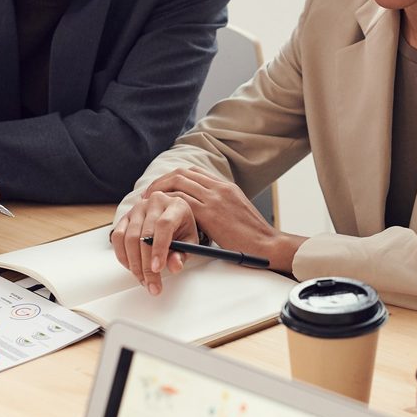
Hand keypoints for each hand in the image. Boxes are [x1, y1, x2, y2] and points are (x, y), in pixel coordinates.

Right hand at [112, 190, 197, 295]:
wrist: (172, 217)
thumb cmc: (182, 229)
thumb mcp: (190, 242)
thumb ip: (183, 254)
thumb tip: (174, 266)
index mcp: (175, 205)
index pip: (164, 225)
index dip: (159, 249)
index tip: (157, 269)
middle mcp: (154, 203)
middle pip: (144, 235)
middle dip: (146, 265)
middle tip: (152, 284)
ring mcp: (137, 209)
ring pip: (129, 238)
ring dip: (134, 264)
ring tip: (144, 280)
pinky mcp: (125, 217)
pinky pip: (118, 237)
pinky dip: (123, 256)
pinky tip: (132, 268)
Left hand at [145, 167, 303, 273]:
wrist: (267, 244)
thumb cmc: (254, 237)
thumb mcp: (237, 213)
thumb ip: (221, 207)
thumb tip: (203, 214)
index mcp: (226, 187)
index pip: (195, 172)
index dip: (174, 177)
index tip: (163, 187)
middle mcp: (220, 188)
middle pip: (183, 173)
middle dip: (162, 181)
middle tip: (149, 193)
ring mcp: (215, 198)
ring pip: (179, 183)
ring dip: (160, 190)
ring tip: (149, 202)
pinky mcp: (211, 213)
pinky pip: (181, 201)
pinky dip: (166, 204)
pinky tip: (159, 213)